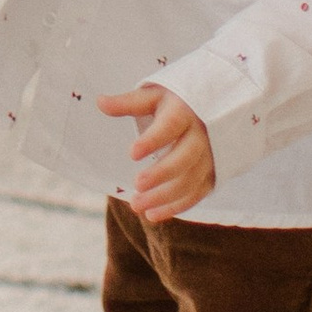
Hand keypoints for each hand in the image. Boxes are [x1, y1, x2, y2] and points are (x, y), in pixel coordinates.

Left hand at [102, 82, 214, 220]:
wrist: (212, 110)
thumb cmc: (174, 103)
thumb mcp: (152, 96)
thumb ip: (129, 103)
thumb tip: (100, 102)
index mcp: (184, 111)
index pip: (170, 125)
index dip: (153, 140)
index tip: (132, 153)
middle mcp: (201, 134)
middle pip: (185, 157)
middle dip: (161, 174)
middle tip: (136, 185)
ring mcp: (209, 156)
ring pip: (190, 180)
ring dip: (164, 196)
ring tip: (136, 206)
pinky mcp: (211, 173)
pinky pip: (196, 193)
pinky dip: (176, 206)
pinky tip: (153, 215)